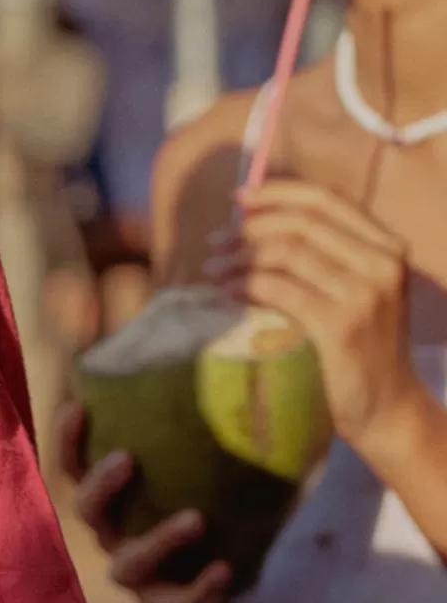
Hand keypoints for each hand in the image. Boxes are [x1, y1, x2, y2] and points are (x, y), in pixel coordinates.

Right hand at [52, 399, 231, 602]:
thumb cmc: (201, 525)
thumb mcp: (200, 479)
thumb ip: (211, 435)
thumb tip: (247, 355)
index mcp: (113, 505)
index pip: (76, 468)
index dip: (68, 440)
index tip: (79, 405)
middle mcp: (113, 537)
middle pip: (87, 512)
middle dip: (101, 485)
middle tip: (127, 459)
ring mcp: (136, 577)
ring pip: (128, 563)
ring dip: (158, 540)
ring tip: (196, 518)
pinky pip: (176, 602)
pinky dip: (198, 588)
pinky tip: (222, 569)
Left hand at [206, 175, 438, 464]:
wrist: (389, 409)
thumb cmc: (363, 353)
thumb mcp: (359, 293)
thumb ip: (330, 259)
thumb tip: (263, 226)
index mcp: (388, 247)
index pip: (327, 200)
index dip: (278, 193)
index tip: (240, 199)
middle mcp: (382, 263)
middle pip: (302, 223)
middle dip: (250, 227)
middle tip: (216, 243)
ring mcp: (364, 294)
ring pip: (288, 254)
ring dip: (241, 257)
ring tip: (213, 269)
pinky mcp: (341, 326)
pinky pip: (281, 291)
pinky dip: (246, 286)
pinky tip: (227, 293)